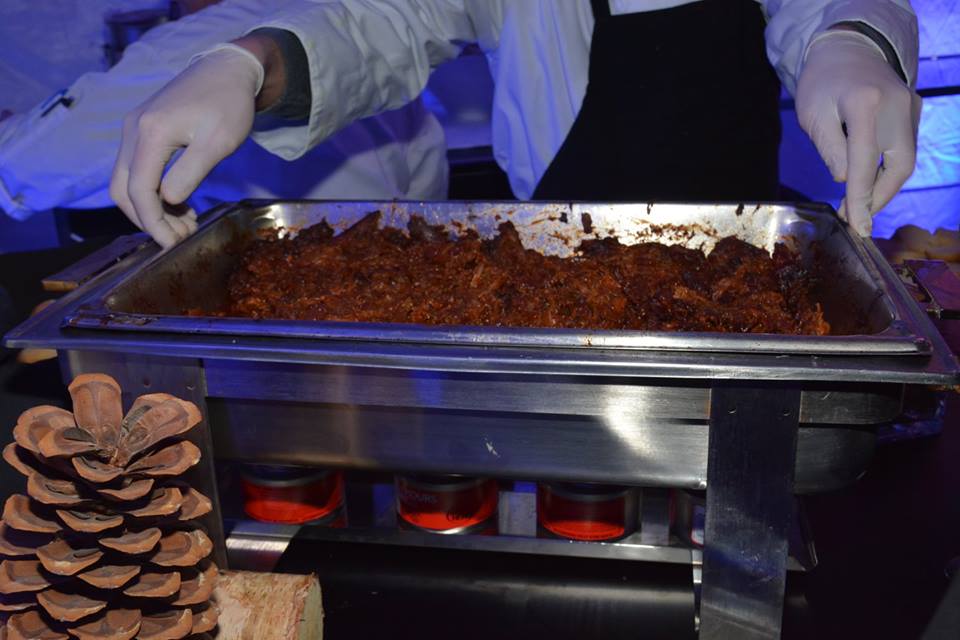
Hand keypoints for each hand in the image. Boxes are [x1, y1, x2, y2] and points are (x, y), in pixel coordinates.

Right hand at [109, 44, 263, 247]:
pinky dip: (153, 191)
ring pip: (126, 181)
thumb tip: (167, 200)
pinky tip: (180, 201)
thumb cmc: (229, 105)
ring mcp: (134, 128)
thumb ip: (190, 173)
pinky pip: (137, 168)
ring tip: (185, 221)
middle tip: (181, 236)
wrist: (227, 70)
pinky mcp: (143, 129)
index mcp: (150, 134)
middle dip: (148, 220)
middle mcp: (133, 130)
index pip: (138, 191)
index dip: (153, 224)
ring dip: (150, 208)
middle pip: (122, 190)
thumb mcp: (218, 143)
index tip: (174, 244)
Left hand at [796, 31, 921, 236]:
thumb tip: (847, 180)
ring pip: (905, 160)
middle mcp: (897, 105)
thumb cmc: (822, 83)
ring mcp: (911, 106)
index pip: (865, 161)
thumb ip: (830, 148)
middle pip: (899, 165)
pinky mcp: (914, 110)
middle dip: (879, 197)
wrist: (847, 48)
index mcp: (865, 104)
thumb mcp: (813, 115)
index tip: (859, 226)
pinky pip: (904, 147)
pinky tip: (868, 180)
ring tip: (858, 204)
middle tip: (857, 219)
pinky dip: (888, 168)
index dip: (861, 198)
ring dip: (884, 186)